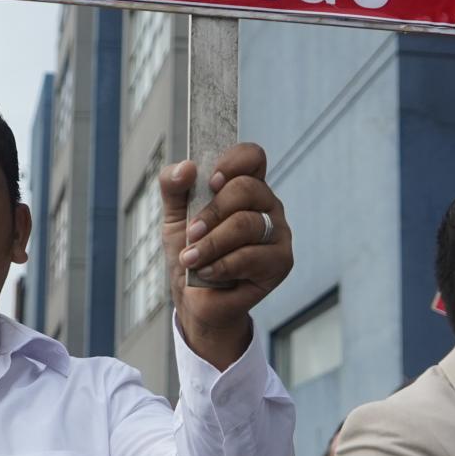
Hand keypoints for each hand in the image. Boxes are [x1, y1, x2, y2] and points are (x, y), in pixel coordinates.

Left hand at [160, 143, 293, 368]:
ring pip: (247, 224)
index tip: (210, 182)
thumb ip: (173, 185)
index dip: (232, 163)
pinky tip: (207, 273)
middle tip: (192, 232)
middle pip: (247, 188)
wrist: (194, 299)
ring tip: (190, 258)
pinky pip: (251, 256)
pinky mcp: (281, 262)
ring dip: (211, 243)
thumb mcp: (173, 215)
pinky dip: (221, 265)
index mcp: (246, 186)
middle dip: (212, 212)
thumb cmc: (190, 252)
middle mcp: (267, 206)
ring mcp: (278, 233)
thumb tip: (187, 167)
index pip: (252, 157)